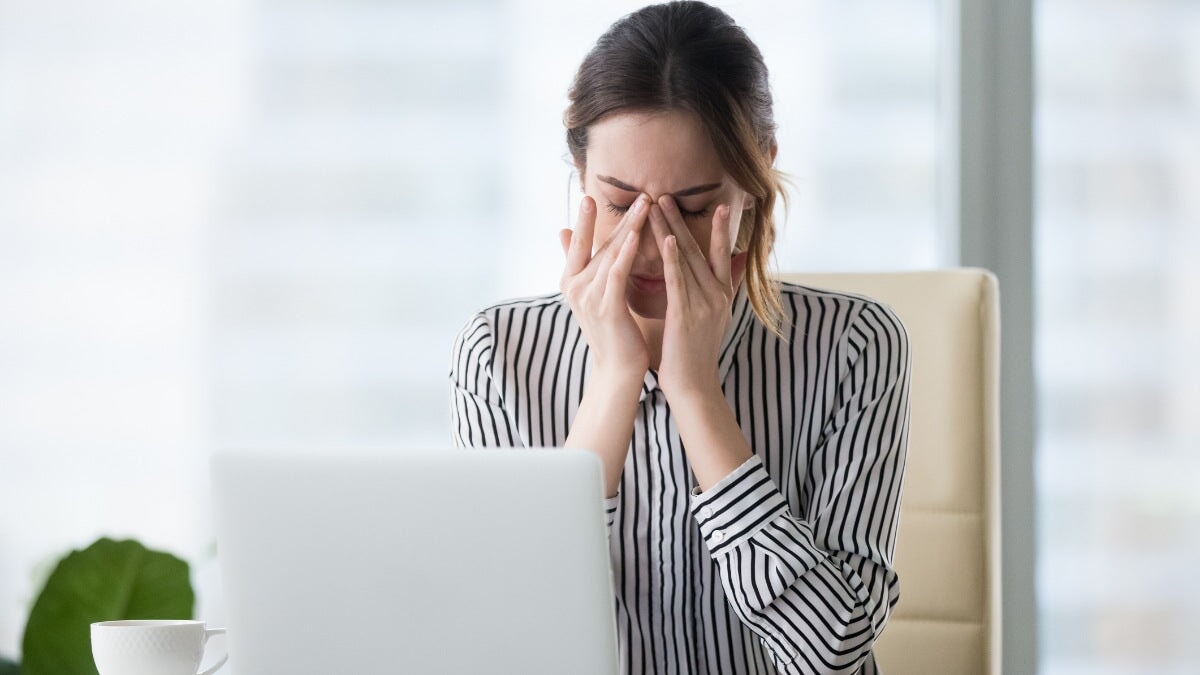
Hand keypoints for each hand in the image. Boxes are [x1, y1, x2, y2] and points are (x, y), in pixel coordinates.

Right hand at [559, 194, 650, 383]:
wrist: (617, 369)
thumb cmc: (611, 330)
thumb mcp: (591, 293)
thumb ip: (579, 263)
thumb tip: (561, 231)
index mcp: (571, 282)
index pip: (577, 243)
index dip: (584, 220)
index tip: (589, 195)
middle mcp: (575, 288)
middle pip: (596, 244)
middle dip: (618, 217)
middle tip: (636, 192)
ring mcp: (589, 298)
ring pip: (609, 254)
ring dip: (629, 227)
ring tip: (645, 205)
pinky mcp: (607, 308)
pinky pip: (617, 274)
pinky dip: (626, 253)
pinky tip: (636, 236)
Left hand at [648, 195, 746, 400]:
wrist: (694, 387)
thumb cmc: (696, 353)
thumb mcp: (716, 317)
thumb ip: (726, 289)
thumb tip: (741, 263)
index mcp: (723, 295)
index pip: (722, 254)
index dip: (721, 228)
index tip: (719, 204)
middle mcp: (717, 296)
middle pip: (699, 250)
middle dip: (681, 220)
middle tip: (666, 194)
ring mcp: (704, 305)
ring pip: (686, 259)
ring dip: (670, 230)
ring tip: (656, 205)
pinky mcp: (687, 315)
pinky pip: (679, 281)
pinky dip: (673, 259)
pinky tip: (667, 239)